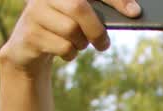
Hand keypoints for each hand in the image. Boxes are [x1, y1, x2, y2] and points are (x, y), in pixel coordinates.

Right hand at [0, 0, 142, 70]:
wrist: (28, 49)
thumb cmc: (62, 27)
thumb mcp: (80, 16)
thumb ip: (102, 10)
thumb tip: (134, 11)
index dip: (116, 0)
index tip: (135, 12)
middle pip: (79, 8)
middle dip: (97, 30)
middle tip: (104, 44)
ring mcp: (34, 13)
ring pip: (71, 31)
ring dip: (81, 44)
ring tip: (76, 44)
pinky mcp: (29, 35)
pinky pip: (62, 47)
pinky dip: (70, 54)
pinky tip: (64, 51)